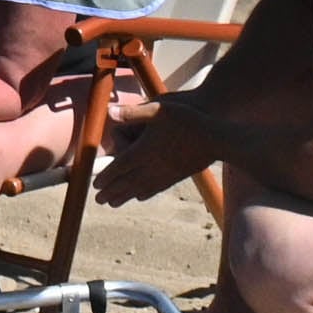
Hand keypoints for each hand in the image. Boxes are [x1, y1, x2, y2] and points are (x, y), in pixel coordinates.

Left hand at [94, 100, 213, 208]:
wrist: (217, 137)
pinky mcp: (177, 176)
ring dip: (124, 196)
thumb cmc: (188, 118)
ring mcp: (166, 173)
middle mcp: (153, 165)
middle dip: (111, 191)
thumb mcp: (159, 109)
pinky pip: (156, 188)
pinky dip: (144, 193)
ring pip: (139, 188)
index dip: (106, 177)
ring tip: (113, 204)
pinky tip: (140, 197)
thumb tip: (109, 112)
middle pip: (127, 182)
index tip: (95, 185)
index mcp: (145, 150)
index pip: (120, 167)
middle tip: (98, 201)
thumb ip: (132, 112)